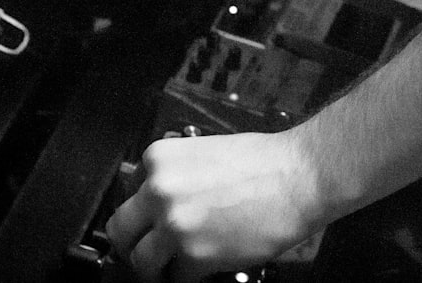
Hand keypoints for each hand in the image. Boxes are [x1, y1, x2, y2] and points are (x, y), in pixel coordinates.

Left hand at [106, 131, 324, 282]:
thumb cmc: (265, 162)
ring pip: (140, 261)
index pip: (129, 193)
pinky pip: (175, 278)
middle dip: (134, 243)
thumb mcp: (206, 152)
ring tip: (176, 265)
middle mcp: (158, 190)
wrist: (300, 175)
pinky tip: (207, 266)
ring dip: (158, 266)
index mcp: (159, 159)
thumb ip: (177, 175)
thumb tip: (163, 203)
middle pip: (121, 230)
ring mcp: (173, 225)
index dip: (145, 212)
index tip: (153, 222)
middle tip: (150, 250)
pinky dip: (188, 277)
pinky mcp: (194, 256)